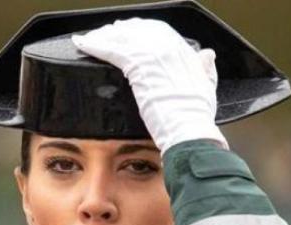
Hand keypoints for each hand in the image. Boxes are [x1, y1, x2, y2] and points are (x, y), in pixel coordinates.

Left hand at [72, 18, 226, 153]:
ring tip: (90, 39)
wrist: (189, 129)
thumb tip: (207, 54)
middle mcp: (169, 49)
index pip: (161, 32)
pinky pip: (112, 50)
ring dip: (104, 36)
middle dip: (121, 30)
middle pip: (139, 30)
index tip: (131, 30)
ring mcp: (153, 56)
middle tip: (106, 32)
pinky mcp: (138, 66)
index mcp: (185, 52)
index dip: (143, 30)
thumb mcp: (207, 88)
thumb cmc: (196, 117)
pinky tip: (83, 44)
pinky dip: (95, 45)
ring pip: (123, 37)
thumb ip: (205, 69)